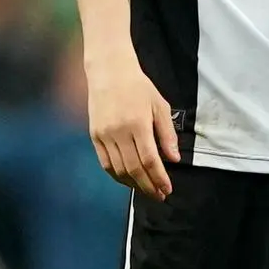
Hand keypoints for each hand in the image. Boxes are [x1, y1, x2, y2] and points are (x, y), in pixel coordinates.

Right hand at [86, 55, 179, 200]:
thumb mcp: (160, 105)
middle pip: (133, 169)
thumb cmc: (139, 87)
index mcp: (138, 124)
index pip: (149, 159)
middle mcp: (119, 132)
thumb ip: (167, 133)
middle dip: (147, 186)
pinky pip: (105, 164)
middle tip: (159, 195)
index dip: (158, 178)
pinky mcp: (94, 137)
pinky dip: (117, 176)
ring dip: (133, 184)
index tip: (167, 189)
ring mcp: (104, 136)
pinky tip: (128, 180)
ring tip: (146, 189)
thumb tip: (174, 159)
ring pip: (118, 170)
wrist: (109, 73)